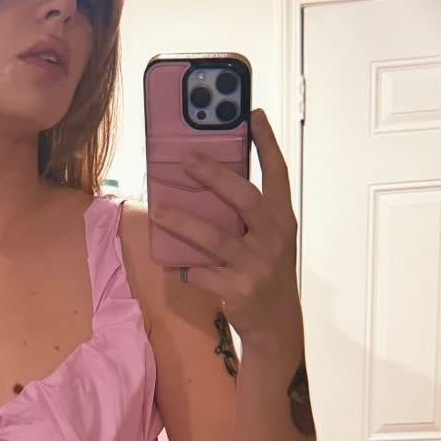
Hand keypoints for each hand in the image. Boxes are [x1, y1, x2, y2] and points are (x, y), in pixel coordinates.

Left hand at [149, 108, 301, 354]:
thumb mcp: (270, 241)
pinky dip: (183, 267)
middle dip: (213, 175)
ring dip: (182, 222)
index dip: (267, 142)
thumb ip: (250, 215)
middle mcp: (273, 238)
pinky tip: (170, 262)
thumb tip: (211, 183)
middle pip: (243, 198)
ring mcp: (256, 265)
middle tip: (186, 158)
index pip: (278, 173)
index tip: (254, 113)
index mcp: (282, 220)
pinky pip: (201, 272)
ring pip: (213, 237)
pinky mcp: (238, 290)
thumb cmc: (266, 274)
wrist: (277, 327)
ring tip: (158, 210)